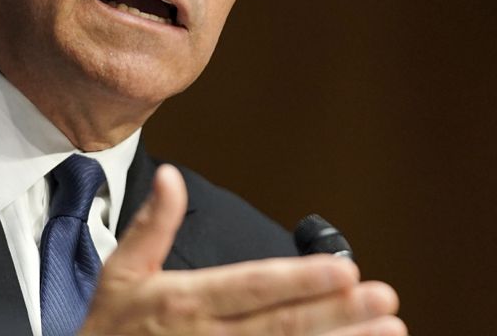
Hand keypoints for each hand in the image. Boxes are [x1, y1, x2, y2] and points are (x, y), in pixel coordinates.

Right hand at [79, 165, 405, 335]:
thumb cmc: (107, 332)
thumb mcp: (119, 274)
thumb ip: (151, 226)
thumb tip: (170, 176)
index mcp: (183, 302)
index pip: (251, 287)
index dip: (299, 280)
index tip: (344, 269)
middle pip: (282, 325)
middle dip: (338, 313)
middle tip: (384, 298)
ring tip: (389, 331)